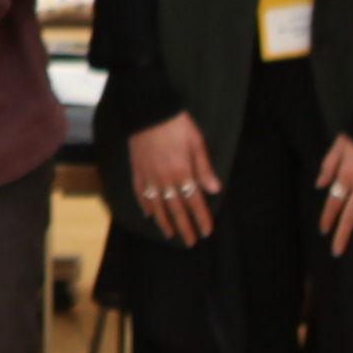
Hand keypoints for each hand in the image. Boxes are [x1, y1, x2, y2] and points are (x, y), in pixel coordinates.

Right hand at [124, 118, 216, 245]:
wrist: (149, 110)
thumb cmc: (177, 124)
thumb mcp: (197, 143)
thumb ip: (204, 168)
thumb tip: (215, 189)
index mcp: (182, 172)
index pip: (194, 202)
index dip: (201, 218)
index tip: (206, 232)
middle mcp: (165, 179)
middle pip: (176, 208)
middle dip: (184, 227)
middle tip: (190, 242)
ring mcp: (149, 176)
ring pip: (157, 205)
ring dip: (164, 221)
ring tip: (169, 233)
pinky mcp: (137, 170)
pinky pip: (140, 192)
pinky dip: (144, 204)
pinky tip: (148, 213)